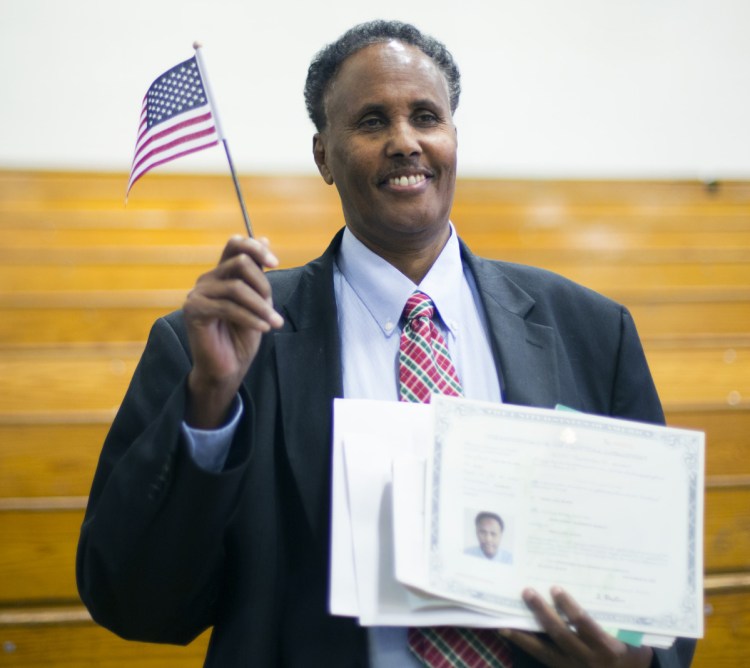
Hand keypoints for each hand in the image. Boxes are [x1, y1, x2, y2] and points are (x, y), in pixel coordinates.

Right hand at [183, 235, 282, 427]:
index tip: (275, 263)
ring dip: (261, 306)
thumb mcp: (257, 301)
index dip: (256, 247)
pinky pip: (228, 307)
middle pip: (239, 262)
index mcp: (221, 274)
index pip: (235, 244)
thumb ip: (259, 274)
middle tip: (273, 307)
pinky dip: (251, 318)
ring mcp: (198, 294)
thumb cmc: (241, 337)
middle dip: (263, 284)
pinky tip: (264, 328)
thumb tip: (265, 239)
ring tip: (274, 322)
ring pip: (236, 287)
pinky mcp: (194, 311)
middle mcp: (207, 279)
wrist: (227, 368)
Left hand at [500, 587, 652, 667]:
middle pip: (560, 634)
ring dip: (524, 633)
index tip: (555, 589)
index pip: (584, 625)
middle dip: (542, 613)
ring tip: (507, 616)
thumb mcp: (634, 638)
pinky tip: (508, 631)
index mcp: (607, 647)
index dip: (569, 607)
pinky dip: (524, 644)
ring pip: (544, 649)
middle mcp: (588, 658)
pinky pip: (542, 657)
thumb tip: (600, 585)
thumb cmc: (633, 655)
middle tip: (527, 591)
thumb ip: (618, 619)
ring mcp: (573, 667)